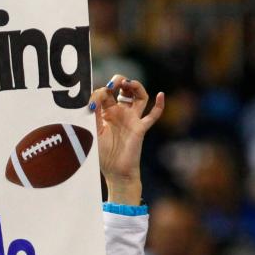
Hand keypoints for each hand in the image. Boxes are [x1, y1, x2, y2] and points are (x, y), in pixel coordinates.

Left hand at [89, 75, 164, 204]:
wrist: (115, 172)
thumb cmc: (102, 155)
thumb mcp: (93, 132)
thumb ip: (93, 115)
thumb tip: (93, 97)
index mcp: (105, 113)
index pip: (105, 94)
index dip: (100, 91)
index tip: (93, 101)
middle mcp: (119, 113)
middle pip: (123, 90)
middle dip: (119, 81)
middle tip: (114, 82)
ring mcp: (132, 119)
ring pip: (139, 97)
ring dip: (136, 87)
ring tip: (129, 83)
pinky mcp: (140, 128)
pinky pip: (153, 116)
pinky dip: (159, 106)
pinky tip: (161, 95)